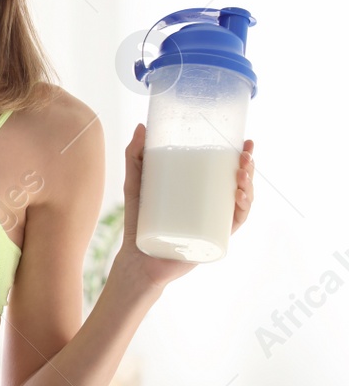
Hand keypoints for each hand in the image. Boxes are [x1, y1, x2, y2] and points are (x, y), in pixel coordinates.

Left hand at [115, 123, 255, 289]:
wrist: (136, 258)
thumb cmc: (138, 222)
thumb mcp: (136, 185)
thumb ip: (135, 157)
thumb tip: (142, 126)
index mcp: (201, 192)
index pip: (227, 171)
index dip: (242, 157)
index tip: (246, 142)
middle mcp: (211, 207)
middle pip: (239, 184)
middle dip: (248, 168)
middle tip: (246, 155)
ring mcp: (214, 224)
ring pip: (241, 203)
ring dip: (249, 186)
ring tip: (241, 173)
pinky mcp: (213, 240)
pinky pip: (233, 225)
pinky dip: (241, 211)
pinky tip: (240, 198)